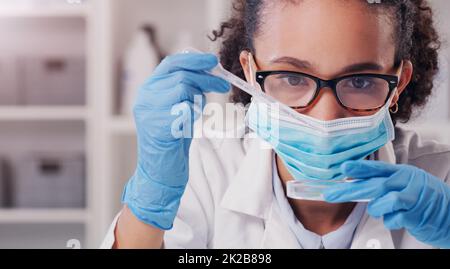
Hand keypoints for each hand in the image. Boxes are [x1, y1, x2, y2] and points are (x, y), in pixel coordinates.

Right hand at [122, 52, 229, 229]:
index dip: (194, 59)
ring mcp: (149, 111)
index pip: (171, 64)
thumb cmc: (172, 140)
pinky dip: (193, 115)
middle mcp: (145, 98)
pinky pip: (185, 110)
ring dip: (199, 98)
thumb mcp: (176, 109)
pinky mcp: (158, 126)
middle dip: (207, 79)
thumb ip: (186, 90)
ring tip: (198, 112)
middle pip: (181, 75)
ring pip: (183, 89)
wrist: (160, 170)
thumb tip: (208, 71)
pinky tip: (187, 126)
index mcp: (148, 90)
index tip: (213, 61)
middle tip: (223, 86)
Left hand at [324, 160, 449, 248]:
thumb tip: (353, 182)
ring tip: (383, 209)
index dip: (359, 167)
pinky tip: (398, 218)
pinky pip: (392, 218)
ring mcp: (412, 197)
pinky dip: (390, 221)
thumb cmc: (420, 198)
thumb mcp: (403, 184)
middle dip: (349, 191)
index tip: (342, 167)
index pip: (377, 168)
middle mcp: (406, 181)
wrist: (449, 214)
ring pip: (382, 202)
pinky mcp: (415, 214)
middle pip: (373, 185)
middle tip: (330, 195)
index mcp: (400, 172)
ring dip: (376, 208)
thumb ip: (382, 182)